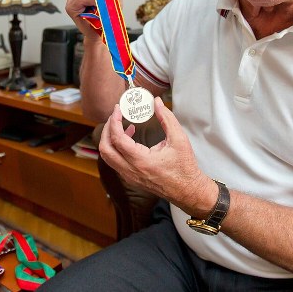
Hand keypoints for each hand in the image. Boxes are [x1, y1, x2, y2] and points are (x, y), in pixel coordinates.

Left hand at [98, 97, 214, 215]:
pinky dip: (116, 148)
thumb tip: (156, 102)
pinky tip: (130, 139)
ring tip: (123, 126)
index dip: (114, 121)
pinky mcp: (130, 178)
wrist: (187, 191)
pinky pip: (115, 162)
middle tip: (116, 116)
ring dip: (110, 139)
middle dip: (107, 129)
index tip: (118, 109)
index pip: (117, 139)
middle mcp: (131, 171)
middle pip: (105, 149)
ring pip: (108, 157)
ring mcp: (129, 177)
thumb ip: (167, 118)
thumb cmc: (184, 167)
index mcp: (141, 161)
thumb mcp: (179, 139)